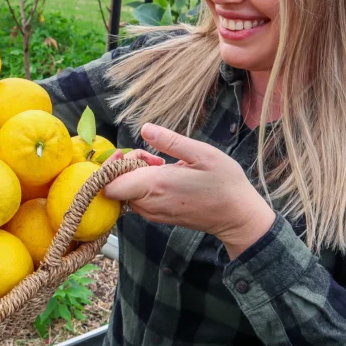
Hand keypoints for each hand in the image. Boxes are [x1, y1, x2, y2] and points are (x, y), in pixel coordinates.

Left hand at [102, 123, 275, 258]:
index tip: (126, 152)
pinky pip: (138, 200)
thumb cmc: (224, 183)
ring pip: (126, 194)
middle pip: (115, 187)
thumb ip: (170, 141)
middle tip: (151, 155)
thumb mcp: (202, 153)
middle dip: (125, 166)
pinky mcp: (159, 217)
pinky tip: (164, 176)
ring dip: (134, 176)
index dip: (109, 167)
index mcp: (155, 186)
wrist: (237, 217)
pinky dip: (142, 187)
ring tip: (160, 164)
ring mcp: (154, 213)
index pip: (108, 185)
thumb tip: (144, 128)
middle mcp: (149, 204)